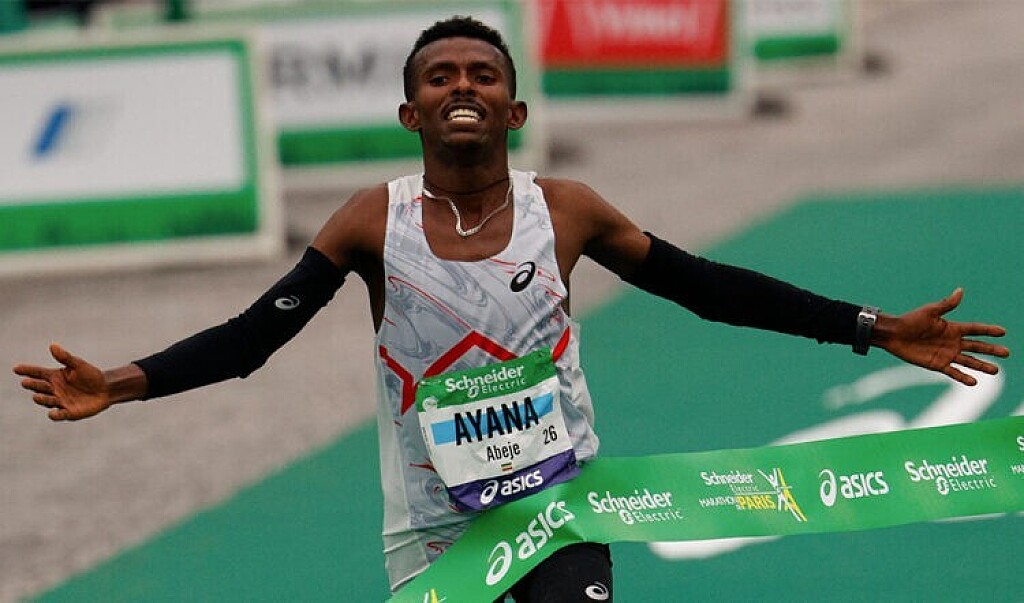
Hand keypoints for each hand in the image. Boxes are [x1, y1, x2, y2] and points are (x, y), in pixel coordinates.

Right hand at [13, 343, 113, 420]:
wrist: (106, 389)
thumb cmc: (91, 376)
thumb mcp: (78, 365)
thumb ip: (65, 357)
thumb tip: (53, 346)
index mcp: (54, 377)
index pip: (38, 373)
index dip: (27, 371)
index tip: (16, 369)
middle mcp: (54, 390)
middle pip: (40, 387)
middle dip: (33, 385)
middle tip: (26, 382)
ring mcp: (60, 402)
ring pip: (47, 401)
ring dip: (42, 399)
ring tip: (37, 396)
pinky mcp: (69, 412)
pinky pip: (60, 415)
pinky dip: (56, 415)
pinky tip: (52, 413)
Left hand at [876, 288, 1009, 385]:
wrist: (894, 335)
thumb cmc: (910, 321)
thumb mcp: (930, 311)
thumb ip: (946, 305)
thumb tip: (960, 291)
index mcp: (952, 328)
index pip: (975, 329)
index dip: (988, 330)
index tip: (1003, 332)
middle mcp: (952, 342)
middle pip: (976, 346)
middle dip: (991, 350)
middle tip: (1007, 353)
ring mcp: (946, 354)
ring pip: (969, 361)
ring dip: (982, 366)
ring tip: (995, 370)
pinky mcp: (937, 364)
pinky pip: (953, 372)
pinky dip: (963, 377)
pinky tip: (974, 382)